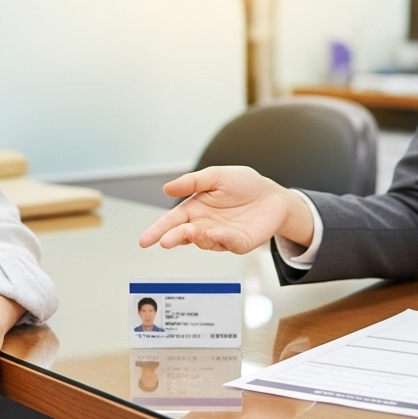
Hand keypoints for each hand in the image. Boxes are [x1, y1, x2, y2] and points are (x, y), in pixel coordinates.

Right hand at [137, 166, 313, 253]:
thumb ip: (192, 182)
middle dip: (174, 238)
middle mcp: (205, 225)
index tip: (145, 241)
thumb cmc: (244, 185)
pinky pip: (229, 243)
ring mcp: (221, 236)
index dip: (158, 230)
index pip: (172, 221)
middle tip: (165, 241)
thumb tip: (166, 189)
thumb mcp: (215, 176)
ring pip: (204, 241)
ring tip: (189, 232)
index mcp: (196, 209)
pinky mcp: (239, 243)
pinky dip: (222, 239)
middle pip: (184, 235)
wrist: (272, 195)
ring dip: (196, 238)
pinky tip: (216, 232)